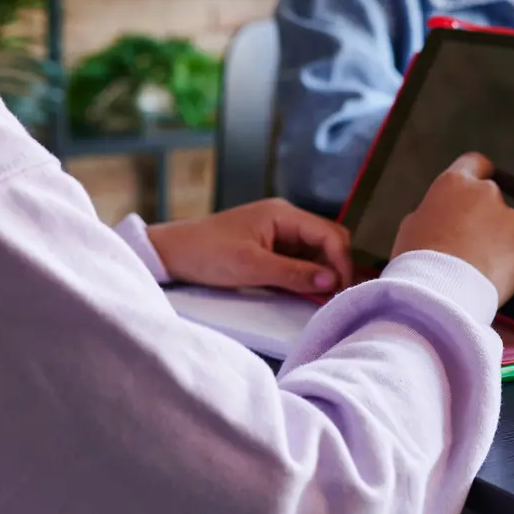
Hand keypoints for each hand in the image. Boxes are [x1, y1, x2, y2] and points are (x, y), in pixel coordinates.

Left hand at [146, 198, 353, 295]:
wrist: (171, 253)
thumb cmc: (206, 254)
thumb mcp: (251, 267)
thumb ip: (294, 273)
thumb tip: (332, 281)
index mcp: (283, 214)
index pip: (329, 234)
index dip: (341, 262)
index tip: (341, 291)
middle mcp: (284, 218)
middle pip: (327, 240)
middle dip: (336, 267)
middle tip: (335, 298)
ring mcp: (277, 232)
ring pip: (315, 251)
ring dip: (321, 273)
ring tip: (322, 299)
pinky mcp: (268, 247)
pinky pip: (299, 259)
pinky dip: (306, 275)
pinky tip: (306, 292)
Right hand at [392, 153, 513, 304]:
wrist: (440, 292)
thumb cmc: (416, 257)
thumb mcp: (413, 223)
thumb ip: (437, 211)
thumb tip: (445, 217)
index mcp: (455, 183)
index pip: (475, 163)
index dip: (475, 175)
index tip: (473, 191)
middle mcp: (488, 193)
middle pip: (491, 198)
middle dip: (484, 216)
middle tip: (469, 244)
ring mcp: (511, 219)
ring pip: (507, 226)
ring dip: (498, 240)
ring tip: (479, 267)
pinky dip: (511, 263)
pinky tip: (493, 278)